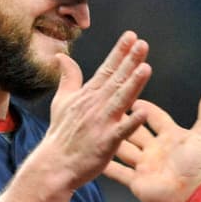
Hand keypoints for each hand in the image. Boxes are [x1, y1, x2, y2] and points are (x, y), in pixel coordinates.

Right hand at [39, 31, 152, 190]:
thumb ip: (68, 78)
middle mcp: (95, 105)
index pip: (106, 69)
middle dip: (130, 61)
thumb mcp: (61, 101)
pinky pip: (122, 130)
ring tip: (145, 67)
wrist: (54, 165)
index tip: (132, 36)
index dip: (119, 52)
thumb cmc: (60, 135)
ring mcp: (101, 123)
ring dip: (133, 84)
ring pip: (120, 100)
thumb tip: (61, 56)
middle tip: (143, 44)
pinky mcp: (106, 142)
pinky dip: (132, 121)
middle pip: (116, 80)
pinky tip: (143, 111)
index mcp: (88, 95)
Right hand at [105, 79, 200, 201]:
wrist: (198, 196)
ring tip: (93, 127)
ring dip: (111, 139)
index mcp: (171, 136)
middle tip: (105, 107)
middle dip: (121, 120)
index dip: (143, 106)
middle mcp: (155, 150)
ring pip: (123, 149)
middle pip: (134, 131)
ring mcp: (145, 166)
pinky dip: (106, 166)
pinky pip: (118, 172)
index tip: (131, 95)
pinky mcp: (137, 182)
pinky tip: (92, 156)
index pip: (154, 116)